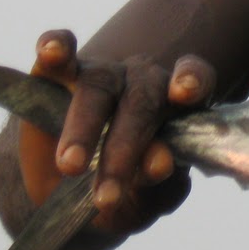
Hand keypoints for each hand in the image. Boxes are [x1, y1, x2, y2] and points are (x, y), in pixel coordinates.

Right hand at [20, 30, 214, 235]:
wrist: (63, 194)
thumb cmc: (122, 193)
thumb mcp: (143, 202)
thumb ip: (158, 185)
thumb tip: (161, 163)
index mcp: (177, 106)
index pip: (196, 82)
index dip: (192, 82)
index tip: (184, 94)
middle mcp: (144, 82)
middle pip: (142, 99)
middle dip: (125, 146)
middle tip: (106, 195)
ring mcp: (102, 74)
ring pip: (98, 85)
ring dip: (83, 127)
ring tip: (71, 166)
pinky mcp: (57, 72)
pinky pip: (58, 52)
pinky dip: (55, 48)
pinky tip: (52, 51)